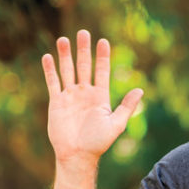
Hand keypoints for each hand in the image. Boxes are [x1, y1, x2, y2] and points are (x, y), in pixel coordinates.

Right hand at [41, 29, 143, 164]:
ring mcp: (70, 96)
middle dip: (83, 50)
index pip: (101, 71)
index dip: (102, 56)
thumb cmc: (98, 142)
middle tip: (83, 32)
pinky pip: (53, 83)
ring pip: (67, 71)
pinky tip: (48, 56)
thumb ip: (127, 107)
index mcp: (100, 96)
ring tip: (64, 39)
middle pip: (84, 66)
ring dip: (65, 55)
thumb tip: (140, 90)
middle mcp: (85, 93)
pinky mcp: (56, 102)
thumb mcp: (116, 124)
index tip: (103, 41)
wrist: (78, 155)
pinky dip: (50, 70)